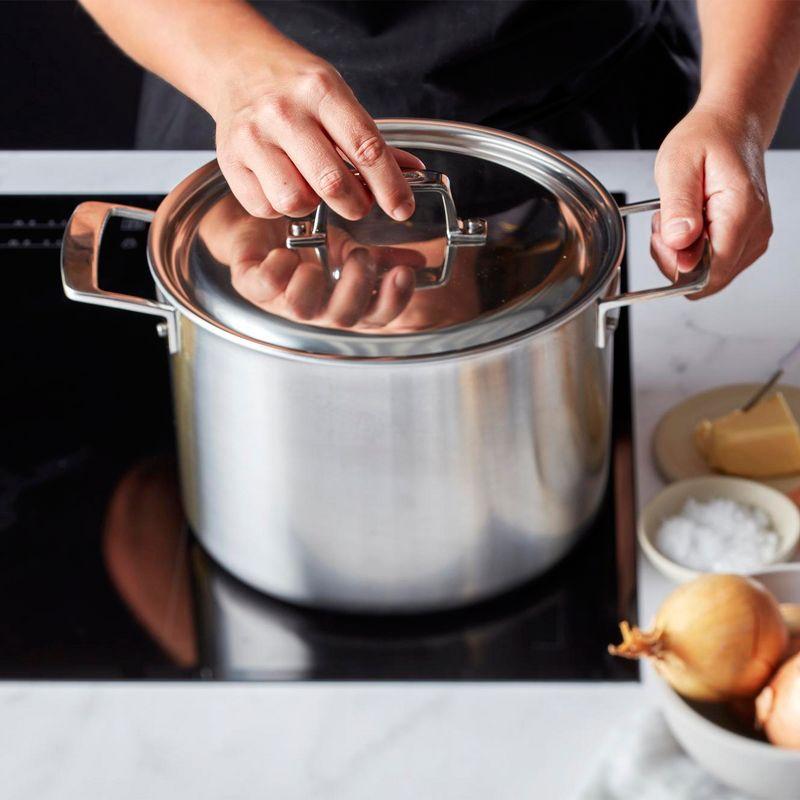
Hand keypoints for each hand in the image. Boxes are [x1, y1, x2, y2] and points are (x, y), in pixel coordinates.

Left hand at [200, 195, 425, 327]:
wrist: (256, 218)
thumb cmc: (306, 228)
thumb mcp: (350, 228)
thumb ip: (383, 230)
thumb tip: (414, 224)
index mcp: (345, 294)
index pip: (378, 314)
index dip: (393, 300)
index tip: (404, 274)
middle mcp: (318, 302)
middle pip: (344, 319)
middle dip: (355, 289)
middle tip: (360, 256)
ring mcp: (284, 297)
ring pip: (302, 310)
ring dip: (314, 287)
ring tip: (317, 262)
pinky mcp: (253, 282)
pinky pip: (264, 288)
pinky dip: (277, 271)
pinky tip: (285, 251)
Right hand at [214, 45, 423, 222]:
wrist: (238, 66)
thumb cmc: (294, 88)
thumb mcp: (337, 98)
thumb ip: (370, 140)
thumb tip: (411, 172)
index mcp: (321, 91)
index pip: (365, 147)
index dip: (389, 185)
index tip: (401, 208)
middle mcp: (284, 112)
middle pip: (332, 183)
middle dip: (356, 204)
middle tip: (358, 202)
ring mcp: (253, 137)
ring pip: (296, 202)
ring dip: (312, 206)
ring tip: (311, 187)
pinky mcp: (230, 162)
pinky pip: (266, 207)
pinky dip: (281, 207)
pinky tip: (283, 184)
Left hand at [652, 103, 772, 297]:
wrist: (731, 124)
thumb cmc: (706, 138)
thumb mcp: (678, 166)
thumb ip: (678, 208)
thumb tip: (679, 245)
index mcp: (741, 213)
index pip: (711, 273)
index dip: (677, 266)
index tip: (663, 236)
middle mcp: (755, 231)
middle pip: (709, 280)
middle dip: (676, 260)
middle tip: (666, 222)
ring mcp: (754, 238)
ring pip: (709, 276)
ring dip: (682, 254)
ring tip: (678, 217)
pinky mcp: (747, 240)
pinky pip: (714, 265)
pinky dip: (692, 251)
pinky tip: (687, 224)